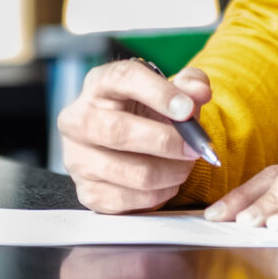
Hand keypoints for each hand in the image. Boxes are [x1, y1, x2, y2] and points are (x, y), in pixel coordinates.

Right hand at [57, 61, 211, 213]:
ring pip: (132, 172)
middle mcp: (78, 119)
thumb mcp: (169, 92)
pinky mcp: (87, 192)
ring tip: (185, 165)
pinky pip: (131, 200)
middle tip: (195, 147)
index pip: (122, 79)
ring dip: (171, 172)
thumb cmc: (149, 113)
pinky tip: (168, 182)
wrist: (128, 146)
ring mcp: (78, 158)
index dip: (159, 93)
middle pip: (117, 131)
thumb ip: (189, 85)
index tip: (188, 109)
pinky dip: (160, 194)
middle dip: (165, 141)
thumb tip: (199, 92)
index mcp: (98, 84)